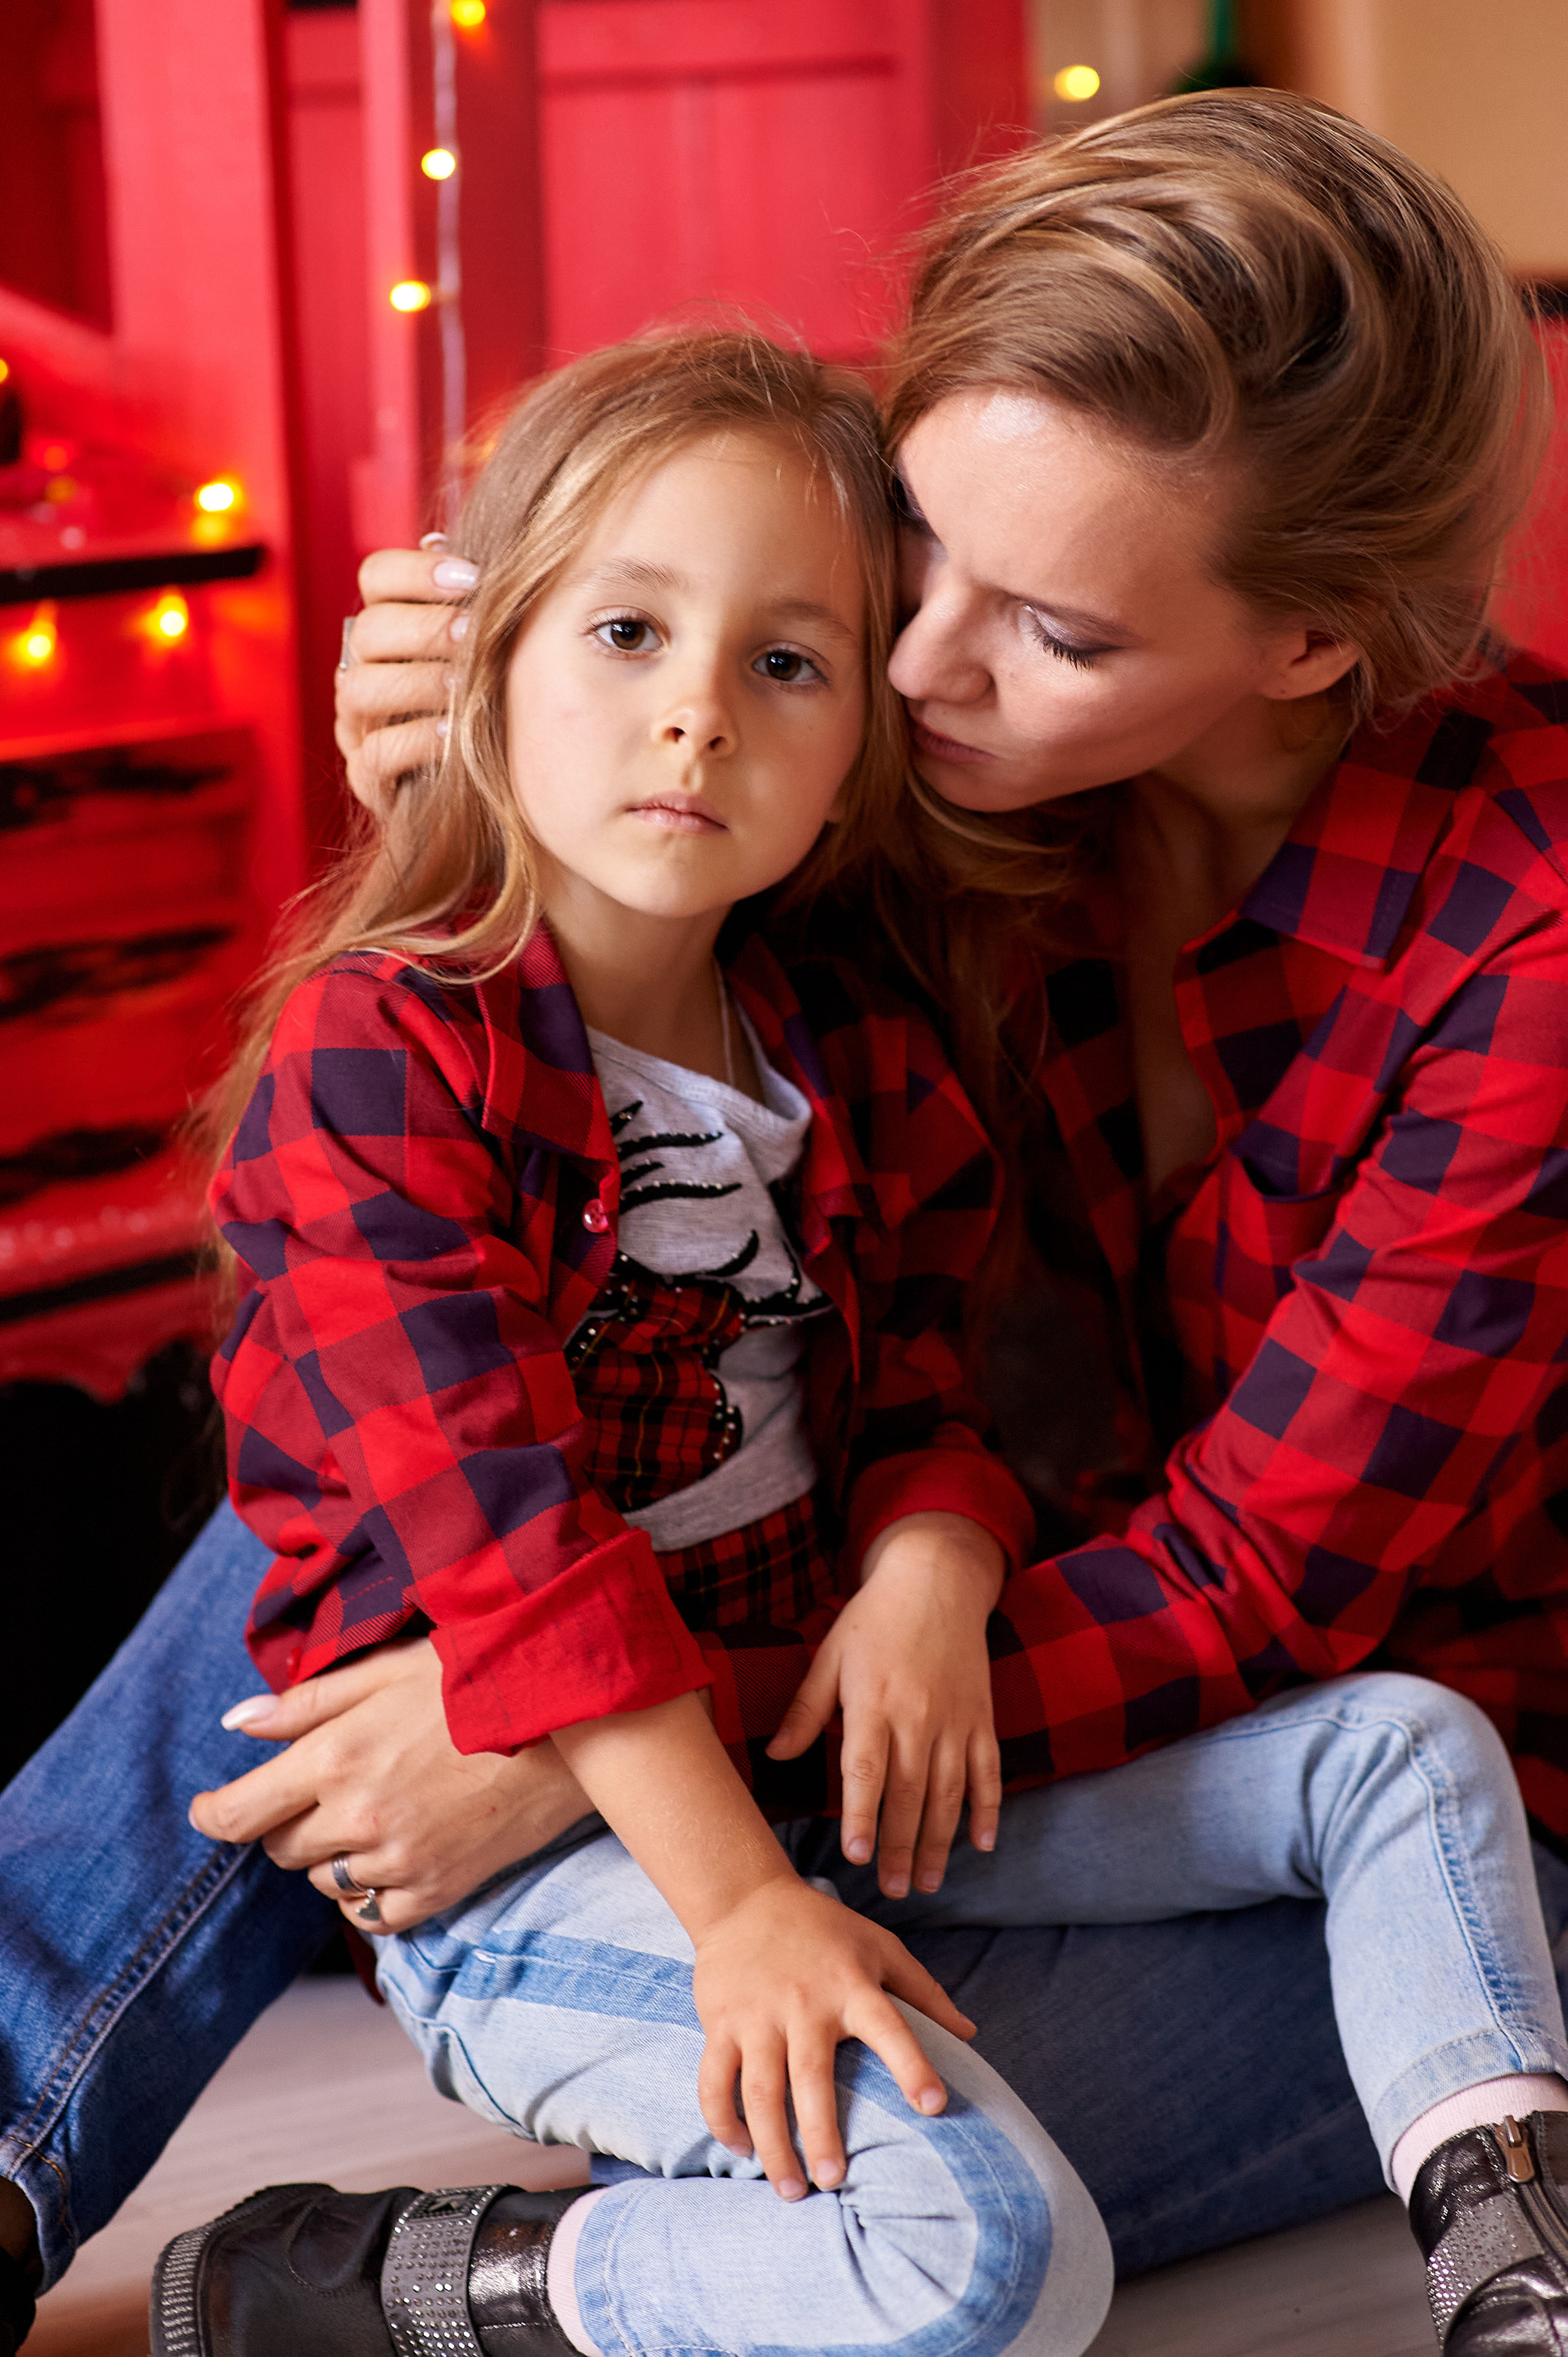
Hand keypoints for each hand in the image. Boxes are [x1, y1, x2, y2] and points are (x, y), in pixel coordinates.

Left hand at [188, 1638, 592, 1931]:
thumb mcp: (390, 1668)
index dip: (212, 1815)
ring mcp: (400, 1860)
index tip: (211, 1809)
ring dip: (331, 1856)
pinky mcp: (438, 1889)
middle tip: (327, 1788)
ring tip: (375, 1812)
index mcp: (337, 1755)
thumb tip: (236, 1723)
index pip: (239, 1813)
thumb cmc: (480, 1679)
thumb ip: (308, 1701)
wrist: (575, 1724)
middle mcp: (359, 1816)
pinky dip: (369, 1894)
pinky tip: (393, 1855)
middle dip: (287, 1823)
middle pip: (280, 1849)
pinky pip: (373, 1917)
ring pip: (323, 1884)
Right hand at [335, 543, 477, 816]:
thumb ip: (477, 603)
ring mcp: (359, 725)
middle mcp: (362, 670)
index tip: (473, 579)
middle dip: (426, 628)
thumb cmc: (491, 706)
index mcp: (387, 628)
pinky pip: (377, 753)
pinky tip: (456, 734)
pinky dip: (417, 740)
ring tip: (465, 686)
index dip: (418, 571)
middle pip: (369, 630)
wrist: (492, 792)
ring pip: (363, 689)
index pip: (376, 576)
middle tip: (474, 634)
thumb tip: (453, 540)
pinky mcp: (369, 777)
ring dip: (419, 682)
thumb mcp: (491, 650)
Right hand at [693, 1875, 974, 2197]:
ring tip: (791, 2190)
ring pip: (760, 2089)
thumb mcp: (882, 1948)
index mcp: (852, 1985)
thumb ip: (925, 1993)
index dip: (912, 2066)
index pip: (890, 2027)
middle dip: (821, 2134)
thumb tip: (971, 2037)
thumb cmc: (825, 1930)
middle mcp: (804, 2002)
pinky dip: (722, 2119)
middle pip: (811, 2077)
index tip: (934, 2106)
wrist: (746, 1898)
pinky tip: (740, 2149)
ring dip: (772, 2145)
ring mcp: (757, 2014)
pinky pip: (714, 2079)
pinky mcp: (721, 2022)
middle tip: (834, 2182)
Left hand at [767, 1513, 1004, 1899]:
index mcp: (873, 1702)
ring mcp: (955, 1719)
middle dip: (899, 1846)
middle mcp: (918, 1716)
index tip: (856, 1857)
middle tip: (891, 1890)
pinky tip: (982, 1845)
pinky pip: (989, 1771)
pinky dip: (988, 1810)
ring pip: (949, 1792)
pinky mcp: (981, 1717)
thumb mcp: (830, 1657)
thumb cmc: (873, 1621)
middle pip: (908, 1793)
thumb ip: (805, 1710)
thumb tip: (775, 1755)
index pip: (865, 1770)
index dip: (861, 1815)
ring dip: (939, 1842)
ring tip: (926, 1882)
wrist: (935, 1580)